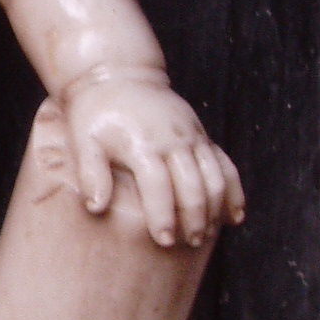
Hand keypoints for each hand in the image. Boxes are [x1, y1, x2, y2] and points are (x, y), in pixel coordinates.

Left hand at [62, 70, 244, 248]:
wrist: (118, 77)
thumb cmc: (95, 113)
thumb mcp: (84, 140)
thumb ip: (91, 174)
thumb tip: (96, 208)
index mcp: (143, 144)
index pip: (159, 186)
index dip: (163, 215)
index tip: (164, 241)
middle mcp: (173, 140)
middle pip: (193, 184)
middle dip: (194, 217)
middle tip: (191, 243)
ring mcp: (191, 136)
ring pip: (215, 176)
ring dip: (215, 207)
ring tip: (208, 235)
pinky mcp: (201, 135)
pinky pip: (224, 164)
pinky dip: (233, 190)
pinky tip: (235, 215)